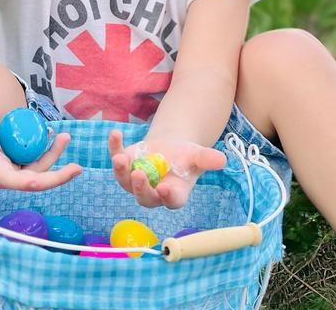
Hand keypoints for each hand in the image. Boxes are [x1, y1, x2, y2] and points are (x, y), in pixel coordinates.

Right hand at [0, 108, 81, 191]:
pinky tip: (49, 135)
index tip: (53, 178)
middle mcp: (4, 178)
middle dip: (57, 174)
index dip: (37, 181)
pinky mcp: (10, 167)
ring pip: (36, 170)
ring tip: (63, 136)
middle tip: (78, 166)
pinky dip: (42, 152)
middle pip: (35, 180)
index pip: (18, 182)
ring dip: (51, 156)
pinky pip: (32, 163)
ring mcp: (9, 173)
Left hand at [108, 129, 225, 209]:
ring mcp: (135, 181)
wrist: (170, 148)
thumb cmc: (186, 157)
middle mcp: (152, 192)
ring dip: (121, 170)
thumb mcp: (197, 155)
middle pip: (144, 197)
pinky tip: (115, 134)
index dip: (167, 196)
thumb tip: (221, 159)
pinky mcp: (124, 165)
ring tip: (120, 157)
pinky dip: (114, 147)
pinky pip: (117, 158)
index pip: (170, 200)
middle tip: (139, 174)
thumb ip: (206, 159)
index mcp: (173, 194)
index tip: (163, 188)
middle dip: (140, 187)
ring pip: (125, 181)